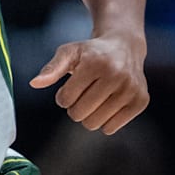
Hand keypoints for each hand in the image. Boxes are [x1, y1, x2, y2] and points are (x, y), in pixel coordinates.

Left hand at [30, 33, 148, 134]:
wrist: (124, 46)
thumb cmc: (91, 52)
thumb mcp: (69, 53)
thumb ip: (51, 69)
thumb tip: (34, 83)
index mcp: (95, 63)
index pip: (66, 99)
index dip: (63, 97)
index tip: (70, 88)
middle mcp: (116, 75)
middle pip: (80, 114)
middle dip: (75, 108)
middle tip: (82, 95)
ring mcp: (131, 89)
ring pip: (95, 124)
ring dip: (89, 116)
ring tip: (94, 99)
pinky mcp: (141, 101)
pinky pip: (112, 128)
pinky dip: (104, 121)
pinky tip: (108, 104)